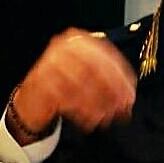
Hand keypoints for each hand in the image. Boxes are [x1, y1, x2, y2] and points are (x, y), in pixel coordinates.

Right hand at [8, 28, 136, 141]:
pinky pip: (66, 97)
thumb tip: (128, 97)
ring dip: (97, 104)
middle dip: (112, 92)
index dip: (122, 79)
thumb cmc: (66, 86)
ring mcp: (50, 62)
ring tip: (105, 118)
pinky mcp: (39, 81)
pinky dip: (81, 111)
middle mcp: (64, 47)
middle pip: (96, 69)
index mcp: (81, 41)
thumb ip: (110, 83)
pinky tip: (89, 121)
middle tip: (121, 109)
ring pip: (82, 84)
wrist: (33, 98)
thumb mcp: (89, 78)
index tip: (130, 96)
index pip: (107, 57)